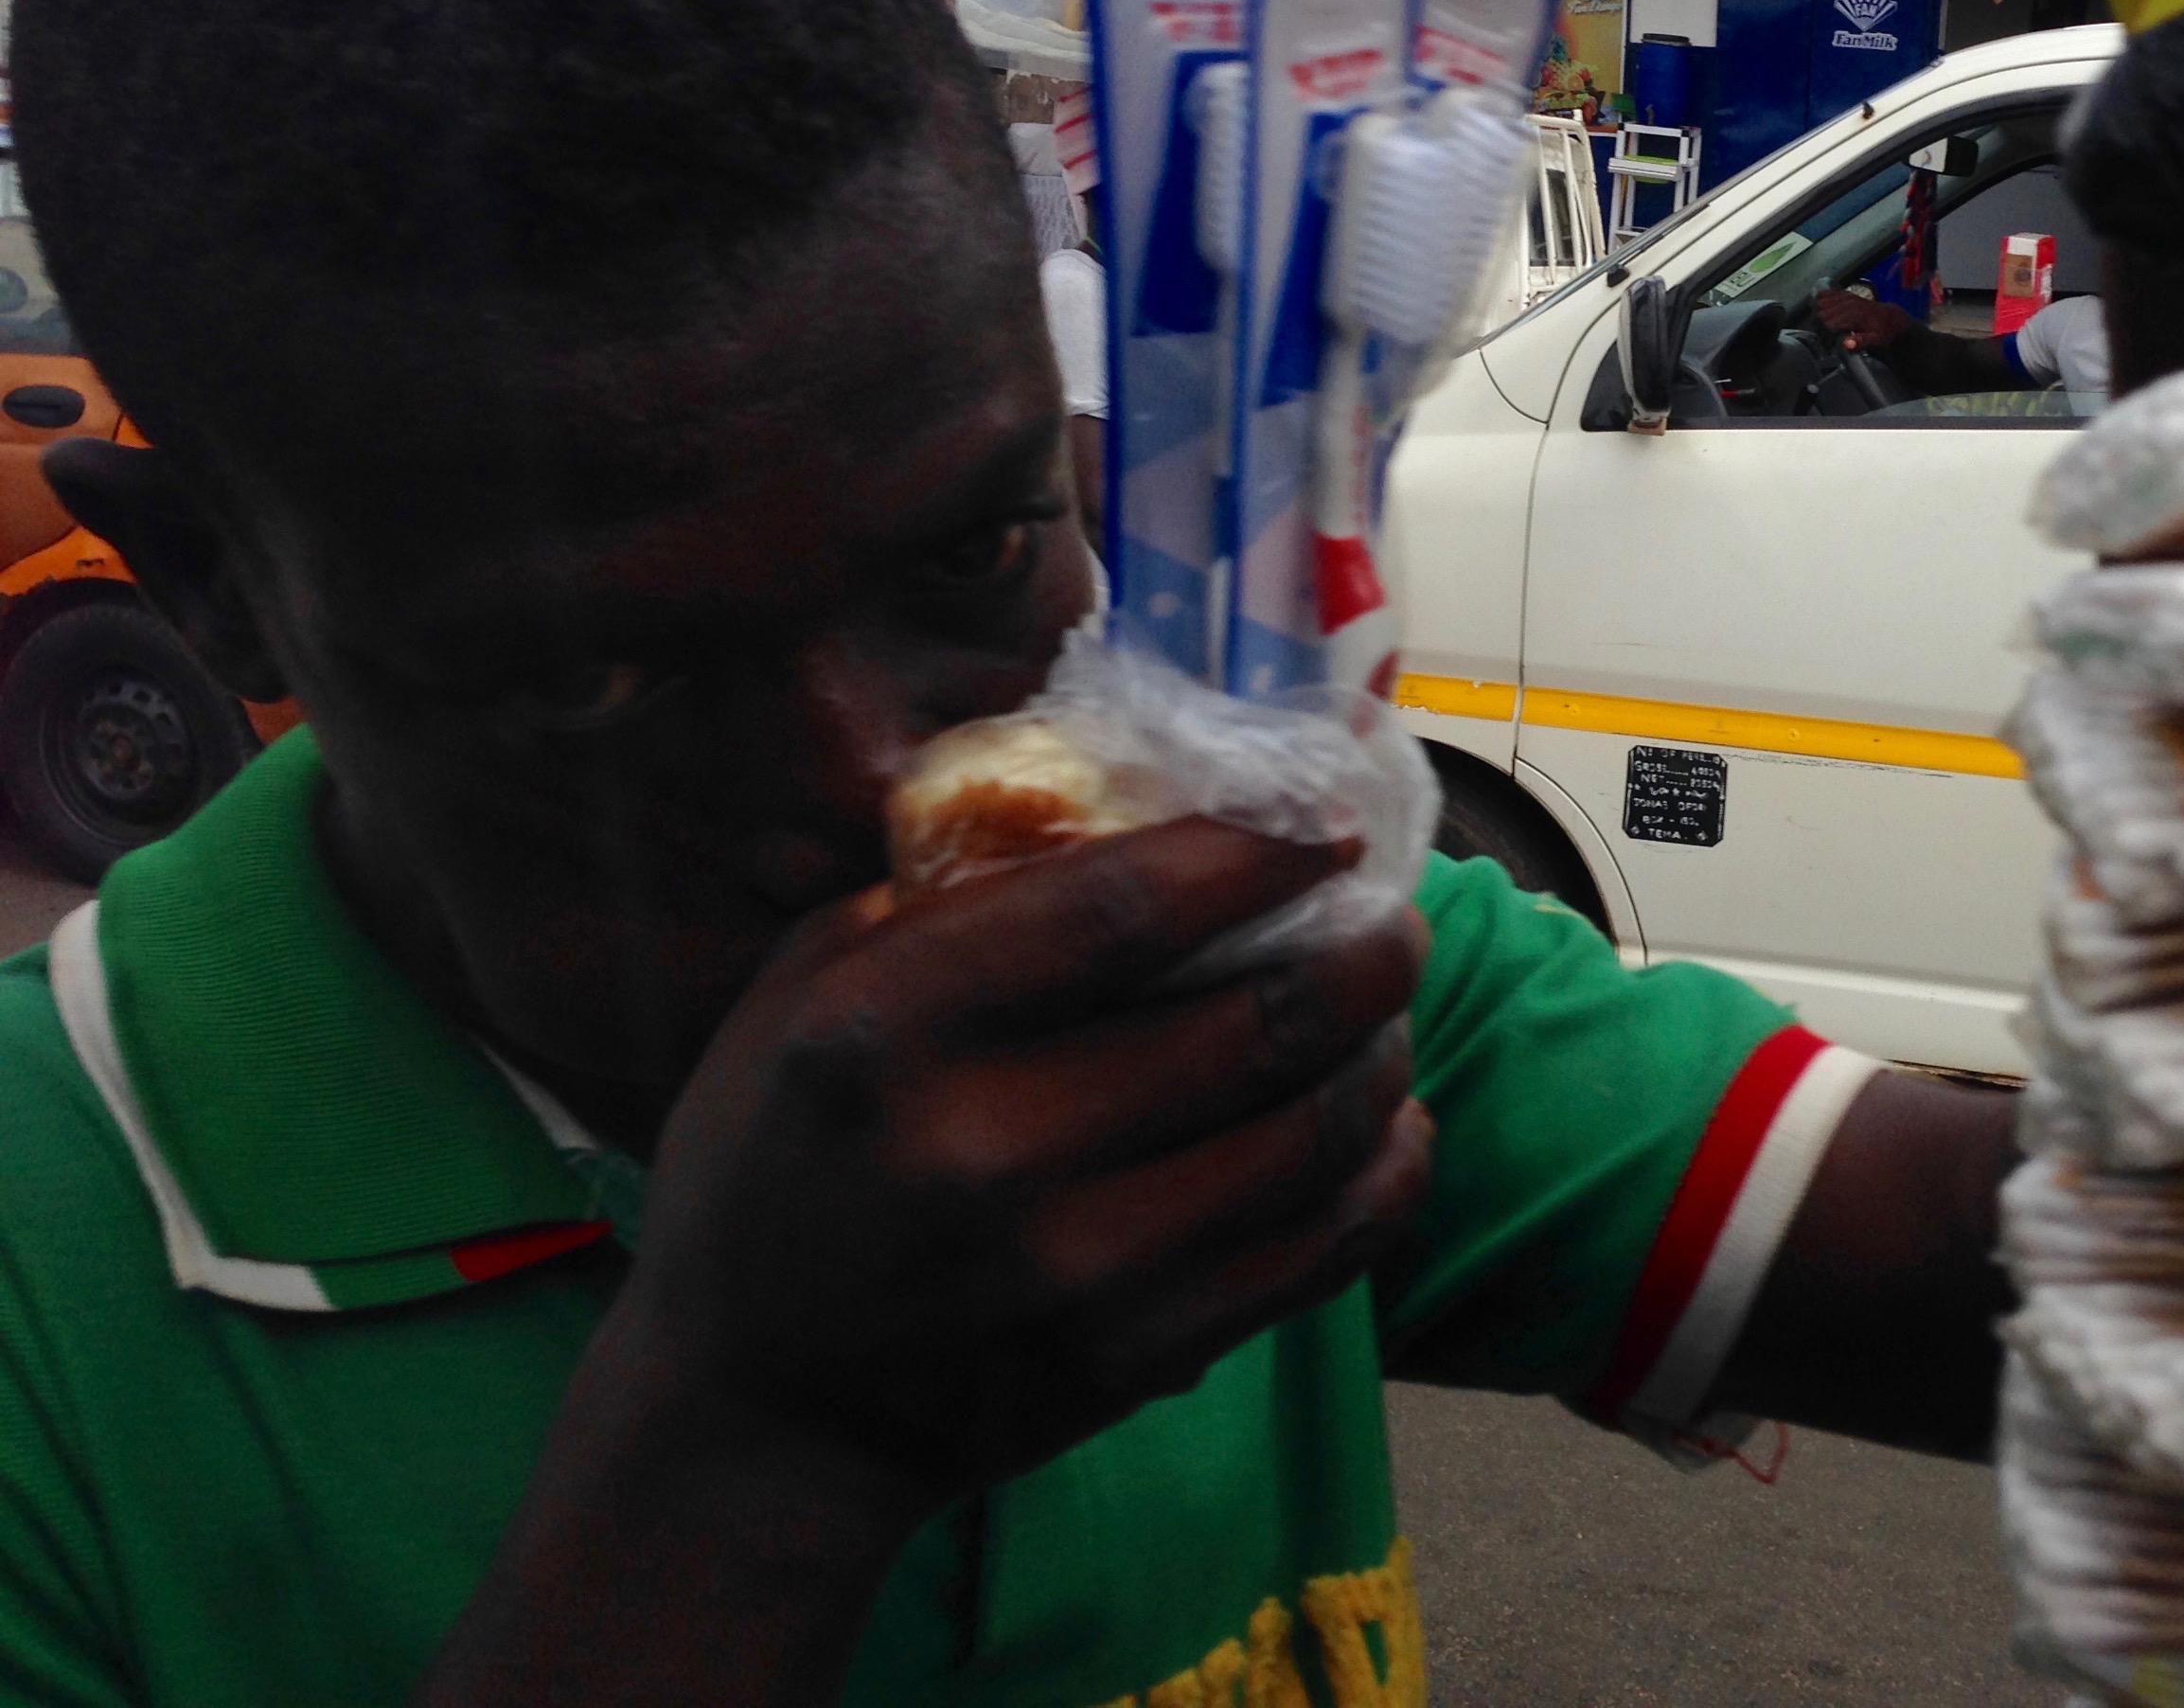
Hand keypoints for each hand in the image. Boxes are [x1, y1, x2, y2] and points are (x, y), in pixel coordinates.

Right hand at [610, 819, 1432, 1502]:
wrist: (757, 1414)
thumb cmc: (777, 1165)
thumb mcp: (802, 994)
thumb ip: (937, 895)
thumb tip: (1106, 800)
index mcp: (892, 1026)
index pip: (1129, 905)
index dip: (1259, 854)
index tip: (1329, 832)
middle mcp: (989, 1146)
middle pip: (1257, 1019)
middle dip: (1364, 956)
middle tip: (1395, 926)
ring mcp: (1073, 1267)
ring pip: (1310, 1134)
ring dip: (1383, 1057)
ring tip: (1387, 1017)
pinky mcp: (1135, 1357)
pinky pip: (1317, 1251)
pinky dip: (1385, 1175)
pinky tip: (1393, 1127)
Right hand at [1812, 288, 1911, 350]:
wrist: (1892, 317)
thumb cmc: (1884, 331)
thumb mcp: (1876, 339)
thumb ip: (1861, 341)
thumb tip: (1845, 343)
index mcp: (1854, 316)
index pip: (1829, 323)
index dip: (1825, 334)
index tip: (1828, 342)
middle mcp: (1848, 304)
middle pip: (1823, 313)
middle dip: (1820, 325)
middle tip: (1825, 335)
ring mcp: (1847, 297)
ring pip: (1822, 303)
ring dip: (1819, 314)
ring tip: (1824, 324)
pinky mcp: (1846, 294)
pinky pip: (1827, 293)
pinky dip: (1821, 300)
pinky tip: (1821, 308)